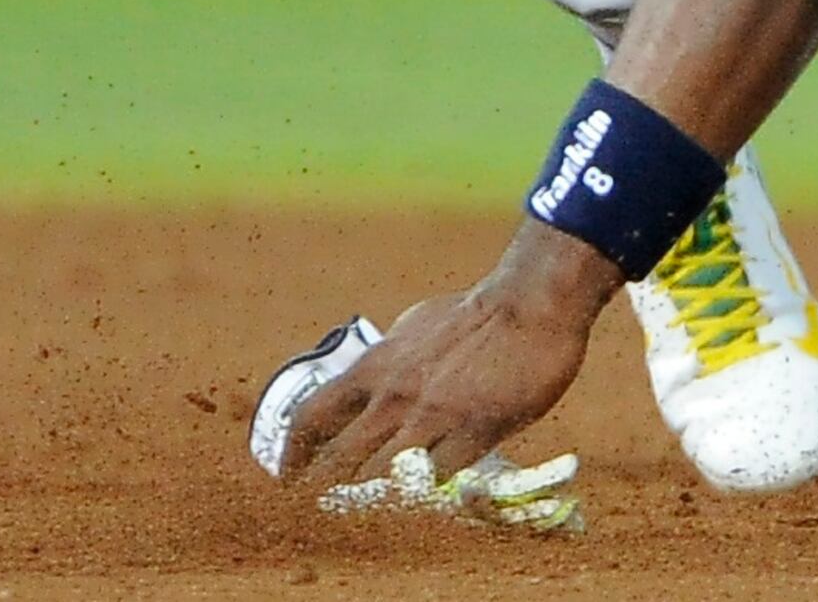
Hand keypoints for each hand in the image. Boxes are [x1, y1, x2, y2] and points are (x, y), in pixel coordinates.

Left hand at [281, 229, 617, 491]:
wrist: (528, 306)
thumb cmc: (472, 314)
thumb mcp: (412, 328)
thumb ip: (389, 361)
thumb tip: (372, 379)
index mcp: (376, 367)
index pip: (313, 416)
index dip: (293, 453)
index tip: (288, 475)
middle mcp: (394, 396)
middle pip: (339, 461)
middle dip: (324, 490)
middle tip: (320, 508)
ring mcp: (433, 418)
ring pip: (383, 479)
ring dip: (374, 499)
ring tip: (373, 511)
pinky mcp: (472, 434)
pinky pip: (438, 482)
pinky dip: (426, 495)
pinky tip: (425, 500)